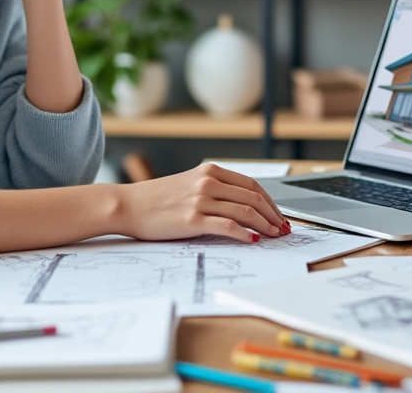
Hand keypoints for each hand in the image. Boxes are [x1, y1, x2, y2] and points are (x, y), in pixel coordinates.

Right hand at [114, 164, 291, 243]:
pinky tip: (252, 241)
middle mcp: (208, 182)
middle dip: (274, 216)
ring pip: (246, 212)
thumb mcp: (189, 184)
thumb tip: (245, 208)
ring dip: (265, 226)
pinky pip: (228, 227)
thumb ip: (215, 190)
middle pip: (254, 198)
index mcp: (210, 171)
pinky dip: (245, 234)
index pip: (253, 185)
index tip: (279, 216)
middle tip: (283, 230)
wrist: (128, 205)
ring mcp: (200, 200)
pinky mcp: (193, 219)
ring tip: (273, 237)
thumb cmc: (157, 199)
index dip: (271, 202)